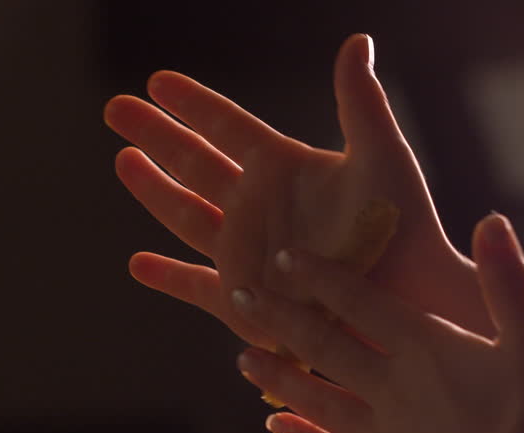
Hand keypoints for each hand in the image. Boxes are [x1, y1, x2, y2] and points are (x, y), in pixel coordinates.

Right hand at [103, 34, 478, 348]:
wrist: (408, 297)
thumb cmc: (404, 227)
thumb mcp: (382, 157)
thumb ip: (361, 103)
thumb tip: (358, 41)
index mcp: (285, 168)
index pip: (228, 126)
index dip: (193, 104)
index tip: (158, 80)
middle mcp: (260, 206)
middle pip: (195, 163)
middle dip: (156, 136)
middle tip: (115, 108)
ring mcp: (250, 252)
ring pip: (188, 216)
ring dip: (154, 191)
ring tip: (125, 161)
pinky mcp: (248, 300)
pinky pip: (197, 287)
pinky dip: (169, 277)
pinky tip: (138, 264)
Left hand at [231, 214, 523, 432]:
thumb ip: (509, 282)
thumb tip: (492, 218)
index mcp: (425, 349)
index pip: (362, 301)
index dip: (323, 277)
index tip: (284, 258)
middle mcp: (390, 387)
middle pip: (324, 344)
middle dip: (280, 319)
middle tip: (238, 298)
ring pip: (316, 398)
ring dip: (278, 378)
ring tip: (242, 360)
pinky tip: (276, 429)